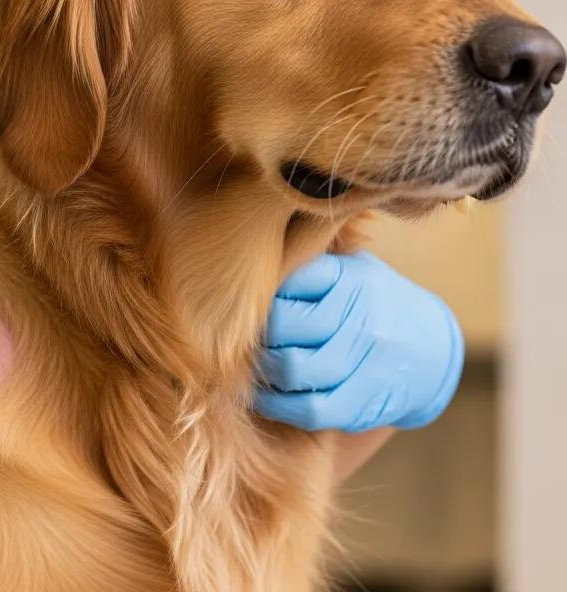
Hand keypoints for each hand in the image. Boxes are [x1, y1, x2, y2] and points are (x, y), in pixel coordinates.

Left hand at [254, 251, 463, 432]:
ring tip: (253, 366)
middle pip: (284, 324)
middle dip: (256, 334)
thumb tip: (242, 261)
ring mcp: (367, 359)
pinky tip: (268, 396)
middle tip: (237, 338)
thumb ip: (304, 262)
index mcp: (349, 276)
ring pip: (293, 368)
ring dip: (264, 371)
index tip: (243, 303)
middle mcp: (361, 315)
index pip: (287, 280)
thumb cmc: (368, 301)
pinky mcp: (366, 400)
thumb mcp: (346, 267)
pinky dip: (279, 405)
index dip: (260, 296)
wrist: (431, 349)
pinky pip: (310, 407)